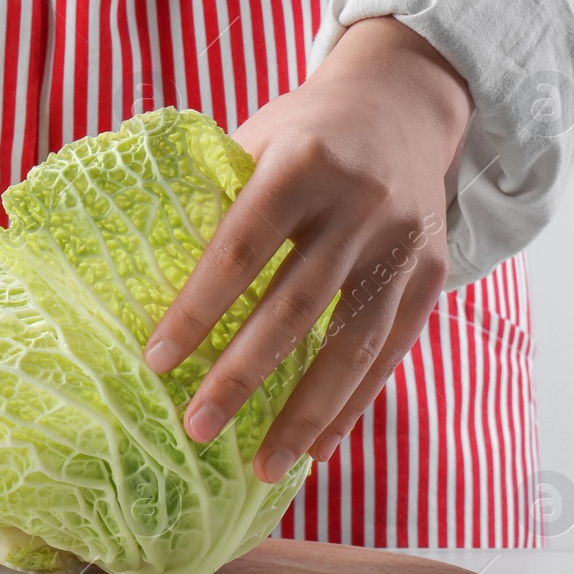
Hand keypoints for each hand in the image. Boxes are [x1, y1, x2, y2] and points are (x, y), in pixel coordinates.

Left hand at [144, 16, 471, 481]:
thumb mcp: (260, 139)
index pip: (242, 246)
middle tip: (198, 429)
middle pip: (296, 305)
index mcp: (303, 161)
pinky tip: (317, 450)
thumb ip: (217, 199)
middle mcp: (360, 203)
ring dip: (306, 413)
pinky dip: (352, 406)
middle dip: (244, 374)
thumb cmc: (308, 132)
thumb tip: (140, 279)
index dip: (199, 307)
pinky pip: (389, 354)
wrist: (406, 104)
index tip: (157, 360)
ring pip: (351, 343)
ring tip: (264, 468)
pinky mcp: (433, 275)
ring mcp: (403, 243)